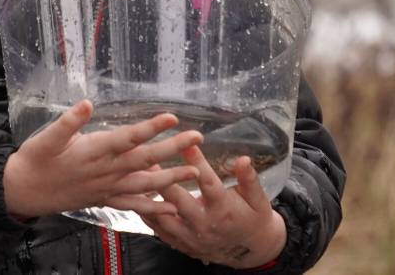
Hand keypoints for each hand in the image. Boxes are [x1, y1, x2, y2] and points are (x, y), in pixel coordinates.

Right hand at [3, 100, 201, 218]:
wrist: (24, 191)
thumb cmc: (36, 159)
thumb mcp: (46, 137)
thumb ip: (68, 121)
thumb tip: (86, 103)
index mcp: (93, 151)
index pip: (128, 137)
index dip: (150, 127)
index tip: (172, 117)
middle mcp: (105, 171)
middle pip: (144, 159)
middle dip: (172, 148)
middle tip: (197, 137)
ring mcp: (107, 188)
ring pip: (144, 184)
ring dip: (171, 178)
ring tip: (195, 171)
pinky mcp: (105, 199)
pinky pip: (133, 205)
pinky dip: (153, 207)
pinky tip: (172, 206)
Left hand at [141, 146, 286, 268]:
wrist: (248, 250)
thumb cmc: (252, 217)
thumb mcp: (258, 199)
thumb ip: (249, 179)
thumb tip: (244, 159)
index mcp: (223, 208)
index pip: (207, 182)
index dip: (197, 162)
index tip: (186, 144)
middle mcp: (204, 223)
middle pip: (178, 200)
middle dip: (162, 179)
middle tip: (148, 159)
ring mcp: (190, 236)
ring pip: (164, 217)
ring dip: (148, 198)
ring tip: (136, 177)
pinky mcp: (181, 243)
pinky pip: (159, 230)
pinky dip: (147, 215)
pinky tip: (136, 200)